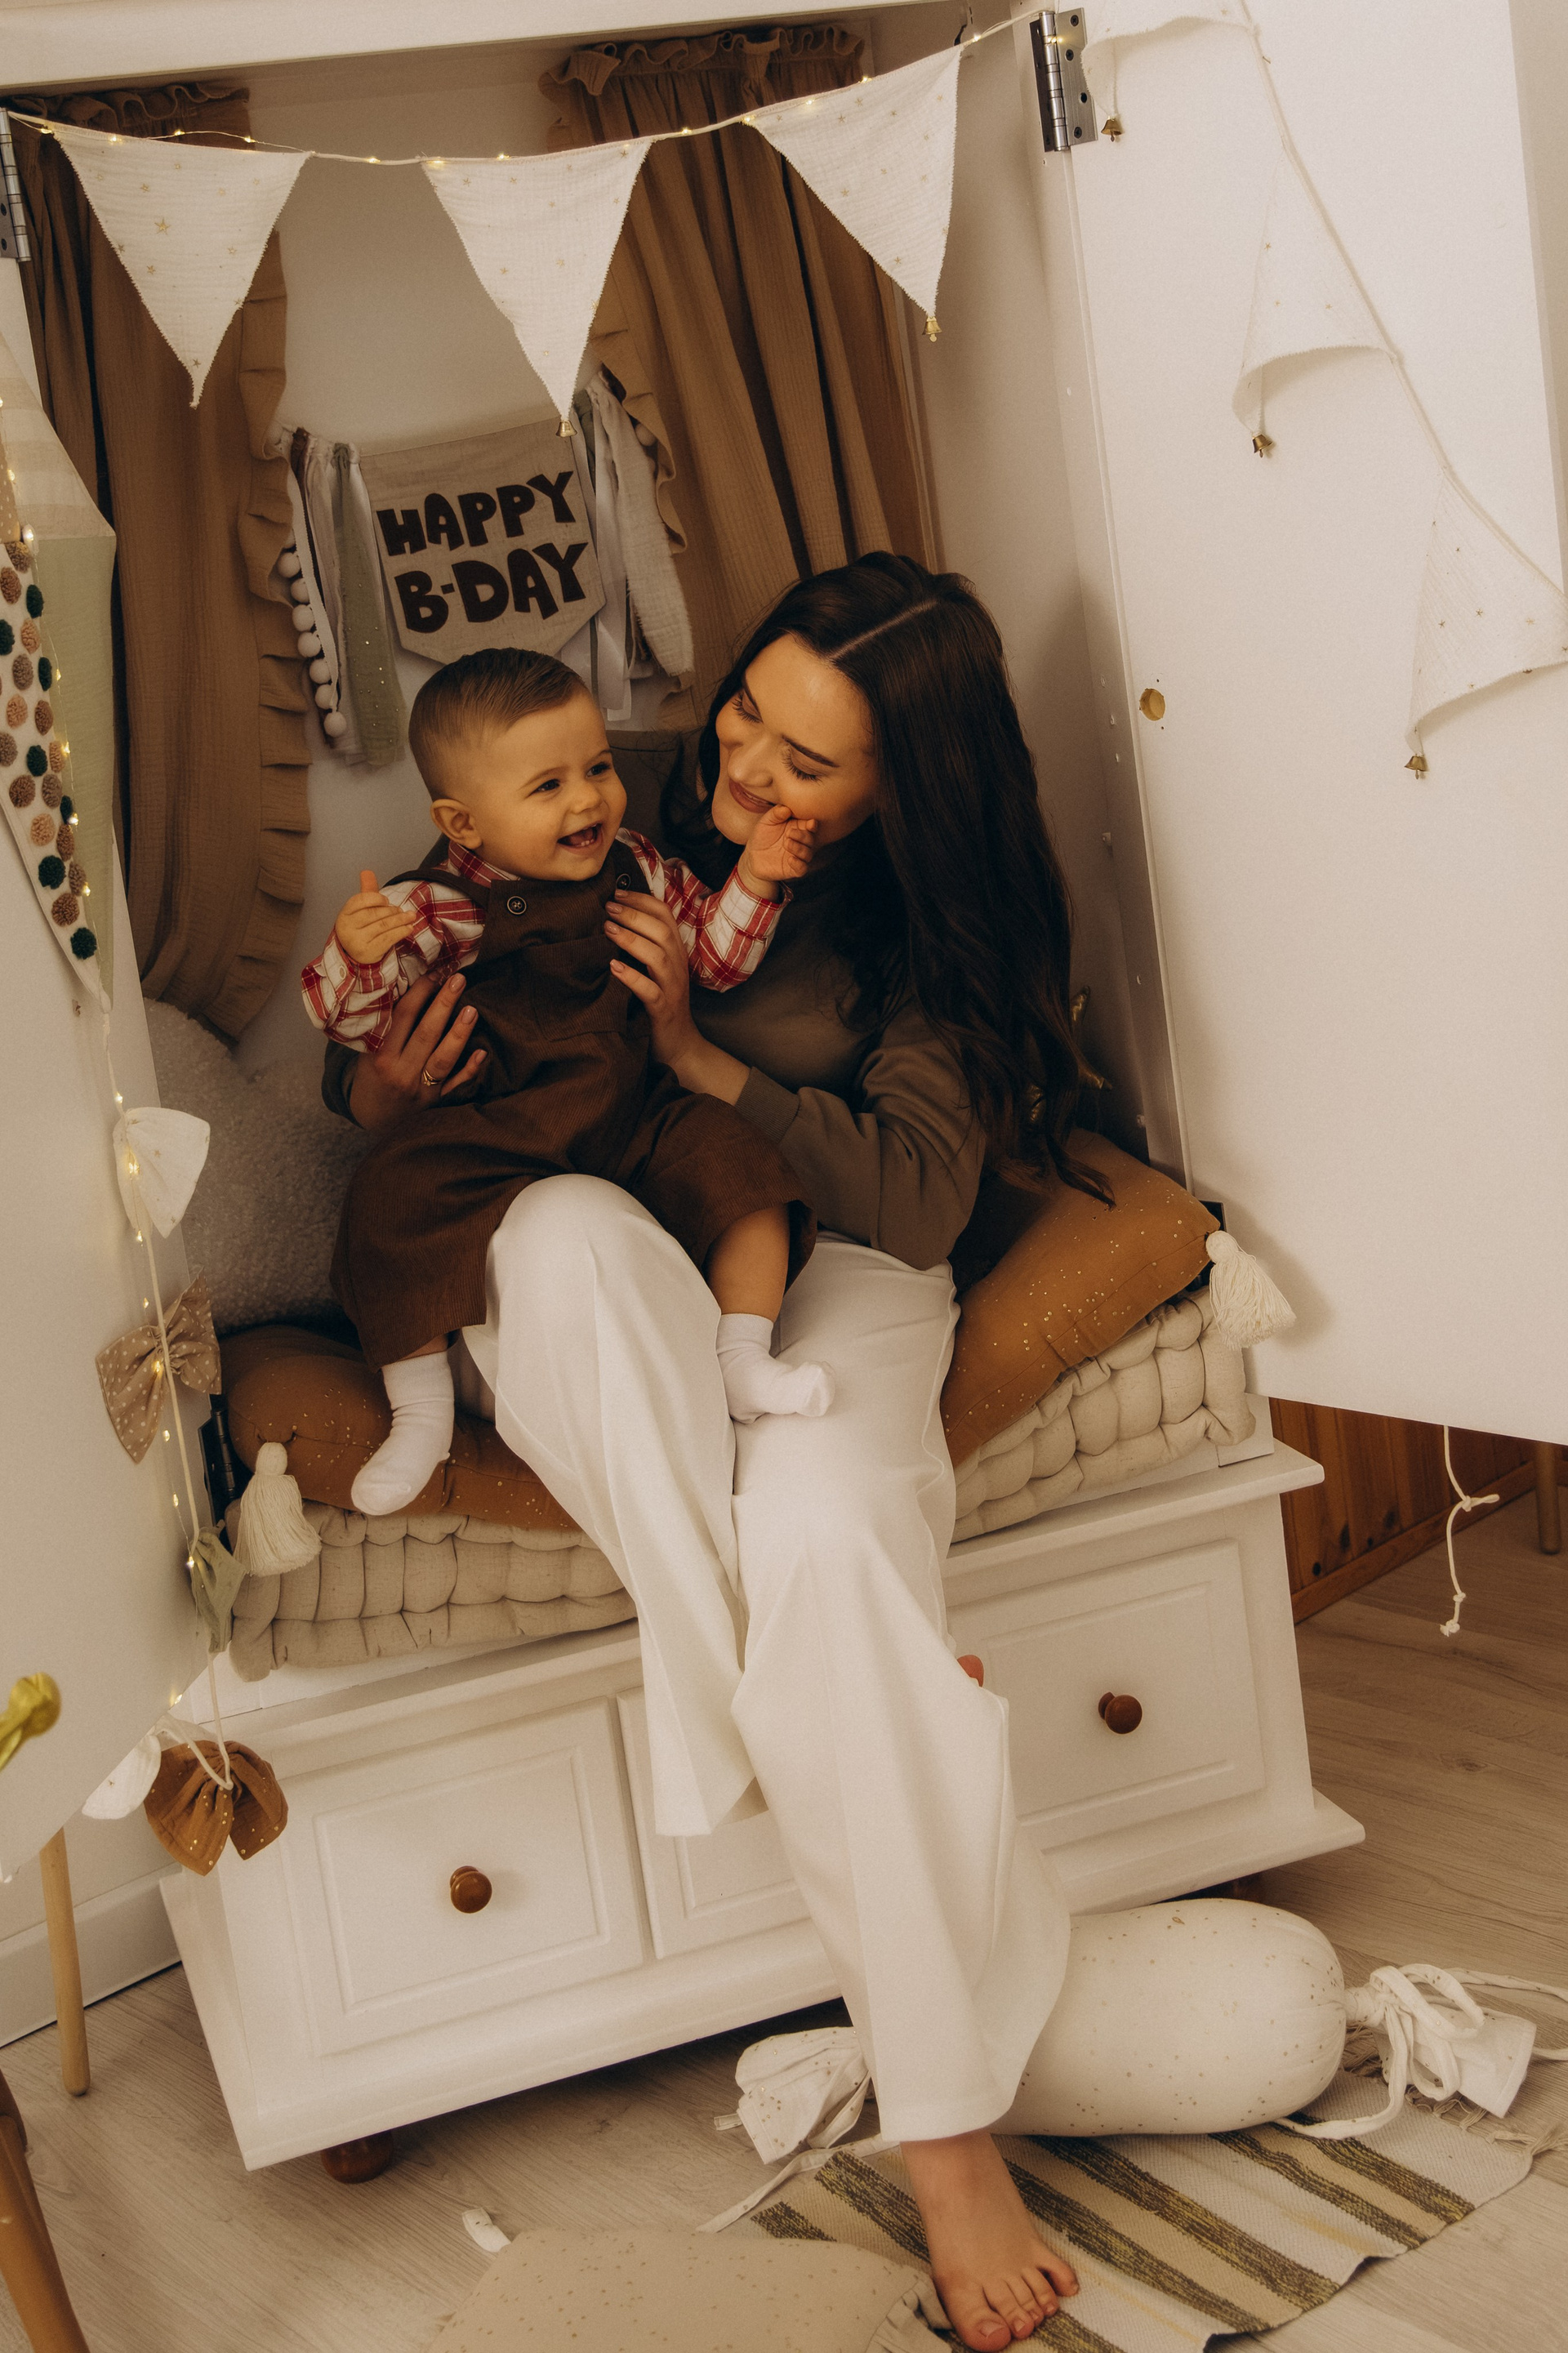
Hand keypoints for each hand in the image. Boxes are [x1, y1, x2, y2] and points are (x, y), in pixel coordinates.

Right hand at [335, 869, 416, 965]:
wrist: (358, 954)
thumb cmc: (362, 928)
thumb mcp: (362, 910)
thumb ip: (367, 892)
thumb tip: (367, 872)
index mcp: (344, 914)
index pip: (360, 900)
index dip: (376, 898)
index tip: (387, 900)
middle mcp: (347, 927)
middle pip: (374, 913)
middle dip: (392, 911)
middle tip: (402, 910)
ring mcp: (356, 941)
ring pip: (383, 926)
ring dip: (400, 920)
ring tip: (411, 916)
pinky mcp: (367, 952)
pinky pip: (387, 939)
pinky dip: (401, 932)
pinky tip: (409, 928)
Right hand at [346, 970, 486, 1130]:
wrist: (371, 1120)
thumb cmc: (371, 1077)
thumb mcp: (367, 1052)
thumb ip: (383, 1028)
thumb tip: (405, 987)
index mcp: (380, 1055)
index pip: (403, 1016)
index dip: (420, 992)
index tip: (434, 973)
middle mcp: (401, 1071)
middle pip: (427, 1033)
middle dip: (444, 1004)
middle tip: (459, 979)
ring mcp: (420, 1088)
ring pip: (443, 1059)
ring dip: (459, 1034)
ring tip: (472, 1010)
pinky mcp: (435, 1101)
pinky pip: (455, 1085)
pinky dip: (469, 1070)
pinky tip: (482, 1052)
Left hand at [605, 891, 699, 1069]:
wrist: (679, 1045)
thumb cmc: (660, 1003)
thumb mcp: (655, 970)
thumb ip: (644, 947)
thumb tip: (614, 920)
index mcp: (676, 953)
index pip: (665, 916)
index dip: (642, 901)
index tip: (617, 892)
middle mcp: (678, 967)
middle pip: (662, 932)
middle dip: (635, 915)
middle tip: (608, 907)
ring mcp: (672, 988)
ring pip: (658, 957)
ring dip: (631, 939)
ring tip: (608, 929)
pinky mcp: (663, 1010)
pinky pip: (650, 991)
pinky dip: (632, 978)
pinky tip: (613, 967)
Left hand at [739, 805, 816, 892]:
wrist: (752, 856)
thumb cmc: (761, 836)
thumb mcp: (766, 821)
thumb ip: (776, 814)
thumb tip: (786, 809)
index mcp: (797, 828)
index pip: (810, 826)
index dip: (813, 825)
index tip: (810, 823)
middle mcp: (799, 843)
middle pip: (811, 840)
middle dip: (803, 836)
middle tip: (788, 834)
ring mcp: (797, 856)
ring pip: (808, 854)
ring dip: (799, 849)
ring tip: (786, 844)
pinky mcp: (792, 869)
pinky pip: (802, 869)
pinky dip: (799, 864)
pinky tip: (789, 859)